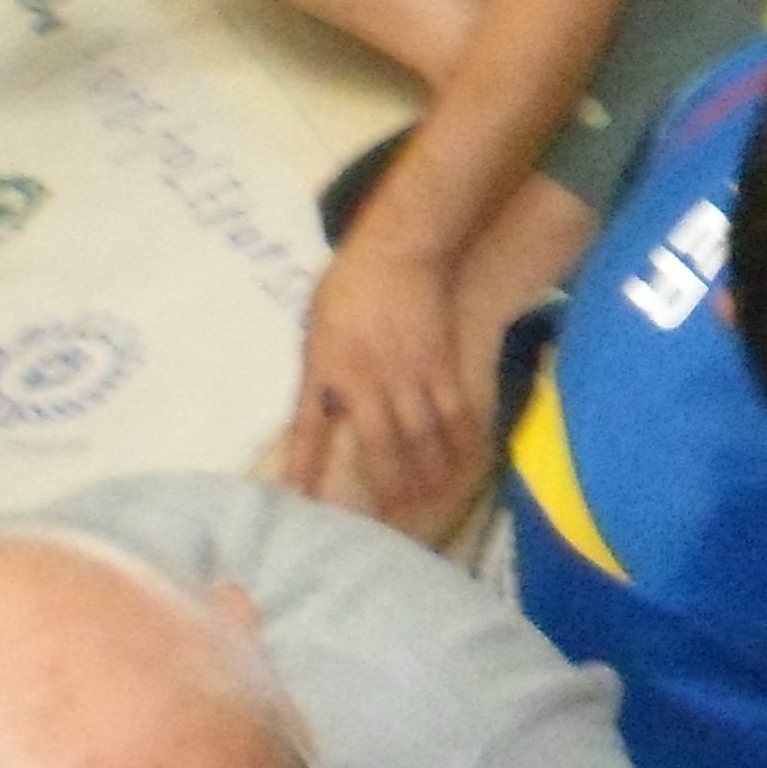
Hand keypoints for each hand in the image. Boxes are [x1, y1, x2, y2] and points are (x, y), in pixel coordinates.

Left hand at [280, 241, 482, 521]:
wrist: (398, 249)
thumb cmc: (349, 285)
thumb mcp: (316, 329)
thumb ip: (320, 371)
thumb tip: (323, 407)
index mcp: (325, 369)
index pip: (308, 431)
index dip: (304, 470)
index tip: (299, 504)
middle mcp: (365, 380)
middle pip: (378, 446)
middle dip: (386, 486)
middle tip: (394, 518)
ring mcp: (407, 373)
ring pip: (421, 436)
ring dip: (427, 472)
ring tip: (432, 499)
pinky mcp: (441, 363)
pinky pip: (454, 410)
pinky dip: (461, 439)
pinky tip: (467, 457)